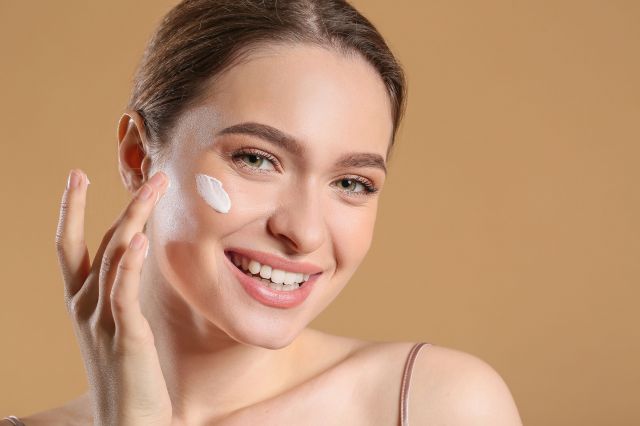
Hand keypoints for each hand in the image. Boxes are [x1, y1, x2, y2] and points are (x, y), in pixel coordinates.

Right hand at [55, 169, 172, 425]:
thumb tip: (136, 248)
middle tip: (154, 177)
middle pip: (101, 242)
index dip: (71, 209)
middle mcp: (84, 305)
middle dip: (128, 206)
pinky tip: (140, 241)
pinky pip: (123, 293)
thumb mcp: (117, 321)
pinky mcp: (125, 336)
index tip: (77, 175)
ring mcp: (101, 320)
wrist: (127, 420)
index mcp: (80, 300)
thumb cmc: (126, 369)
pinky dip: (128, 265)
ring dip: (135, 220)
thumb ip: (120, 285)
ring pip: (113, 258)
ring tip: (155, 190)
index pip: (70, 245)